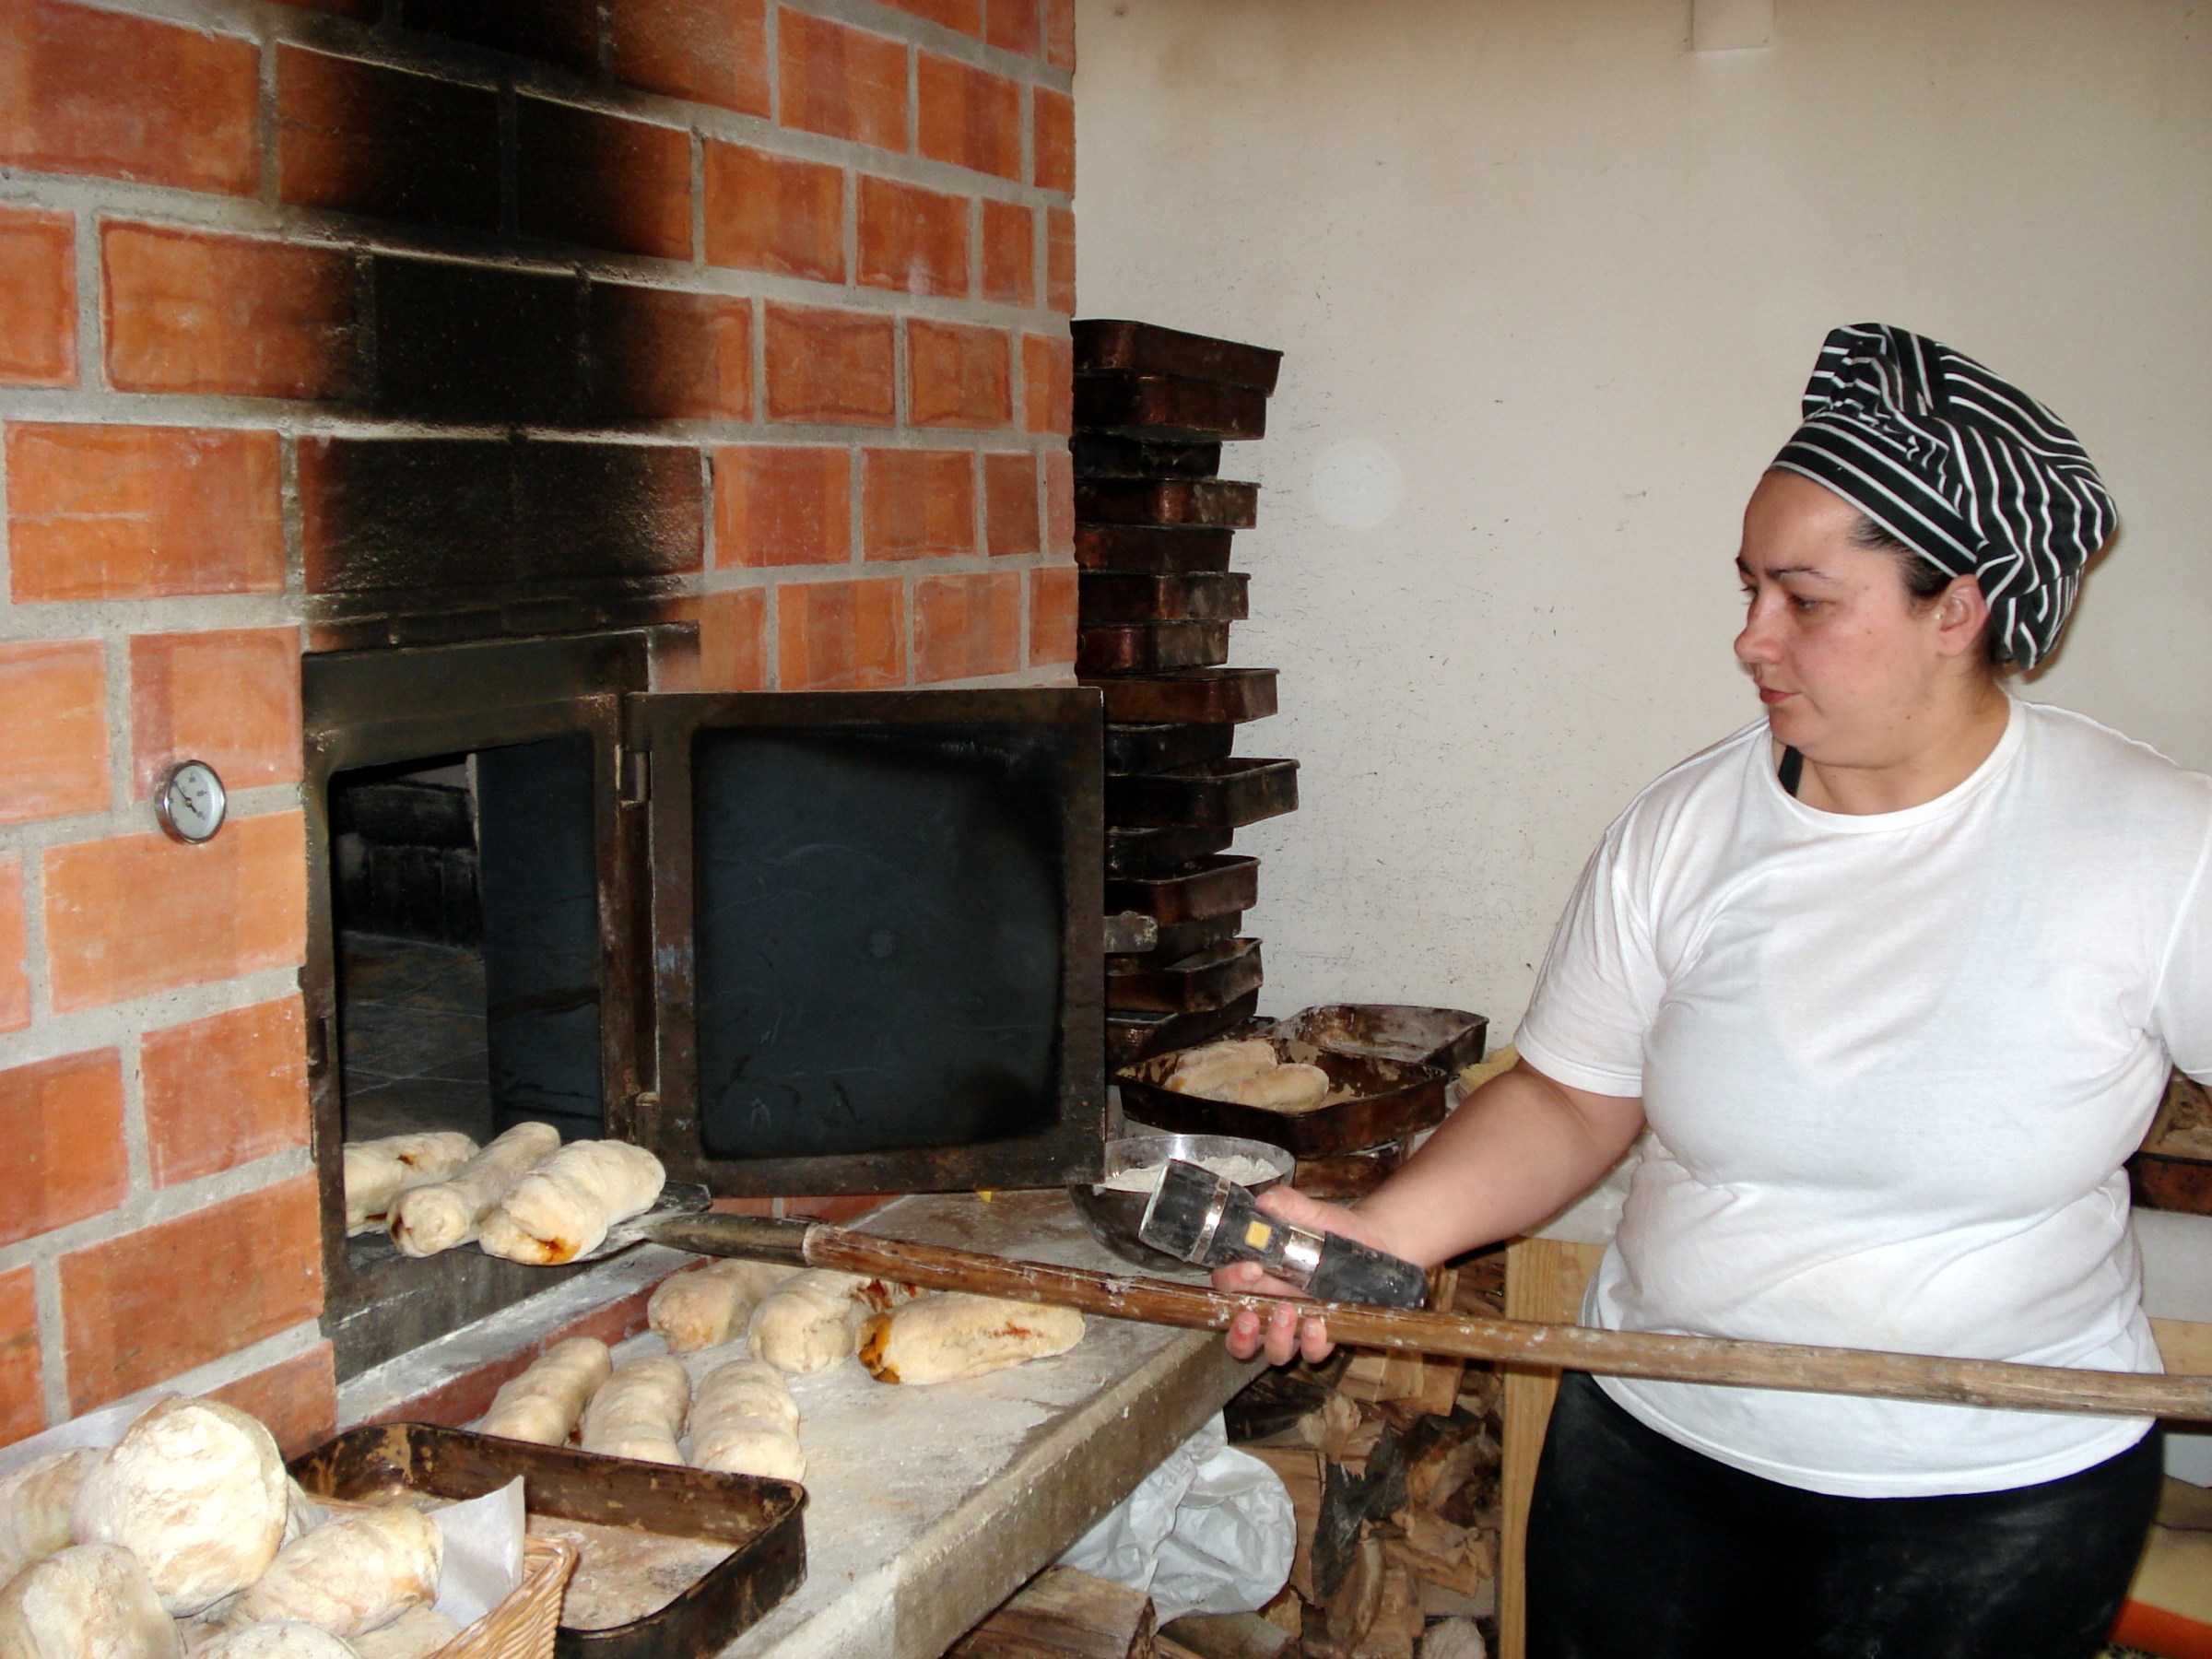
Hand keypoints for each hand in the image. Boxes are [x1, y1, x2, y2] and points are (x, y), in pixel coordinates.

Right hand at [1212, 1185, 1404, 1366]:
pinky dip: (1313, 1345)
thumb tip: (1265, 1202)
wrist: (1374, 1242)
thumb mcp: (1310, 1214)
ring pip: (1273, 1351)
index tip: (1248, 1268)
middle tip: (1249, 1316)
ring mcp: (1298, 1326)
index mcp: (1258, 1277)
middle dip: (1239, 1333)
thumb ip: (1287, 1205)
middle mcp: (1271, 1306)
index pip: (1227, 1287)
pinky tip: (1319, 1325)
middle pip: (1239, 1334)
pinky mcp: (1325, 1337)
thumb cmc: (1333, 1230)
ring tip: (1288, 1313)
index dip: (1230, 1283)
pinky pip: (1312, 1353)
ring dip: (1276, 1339)